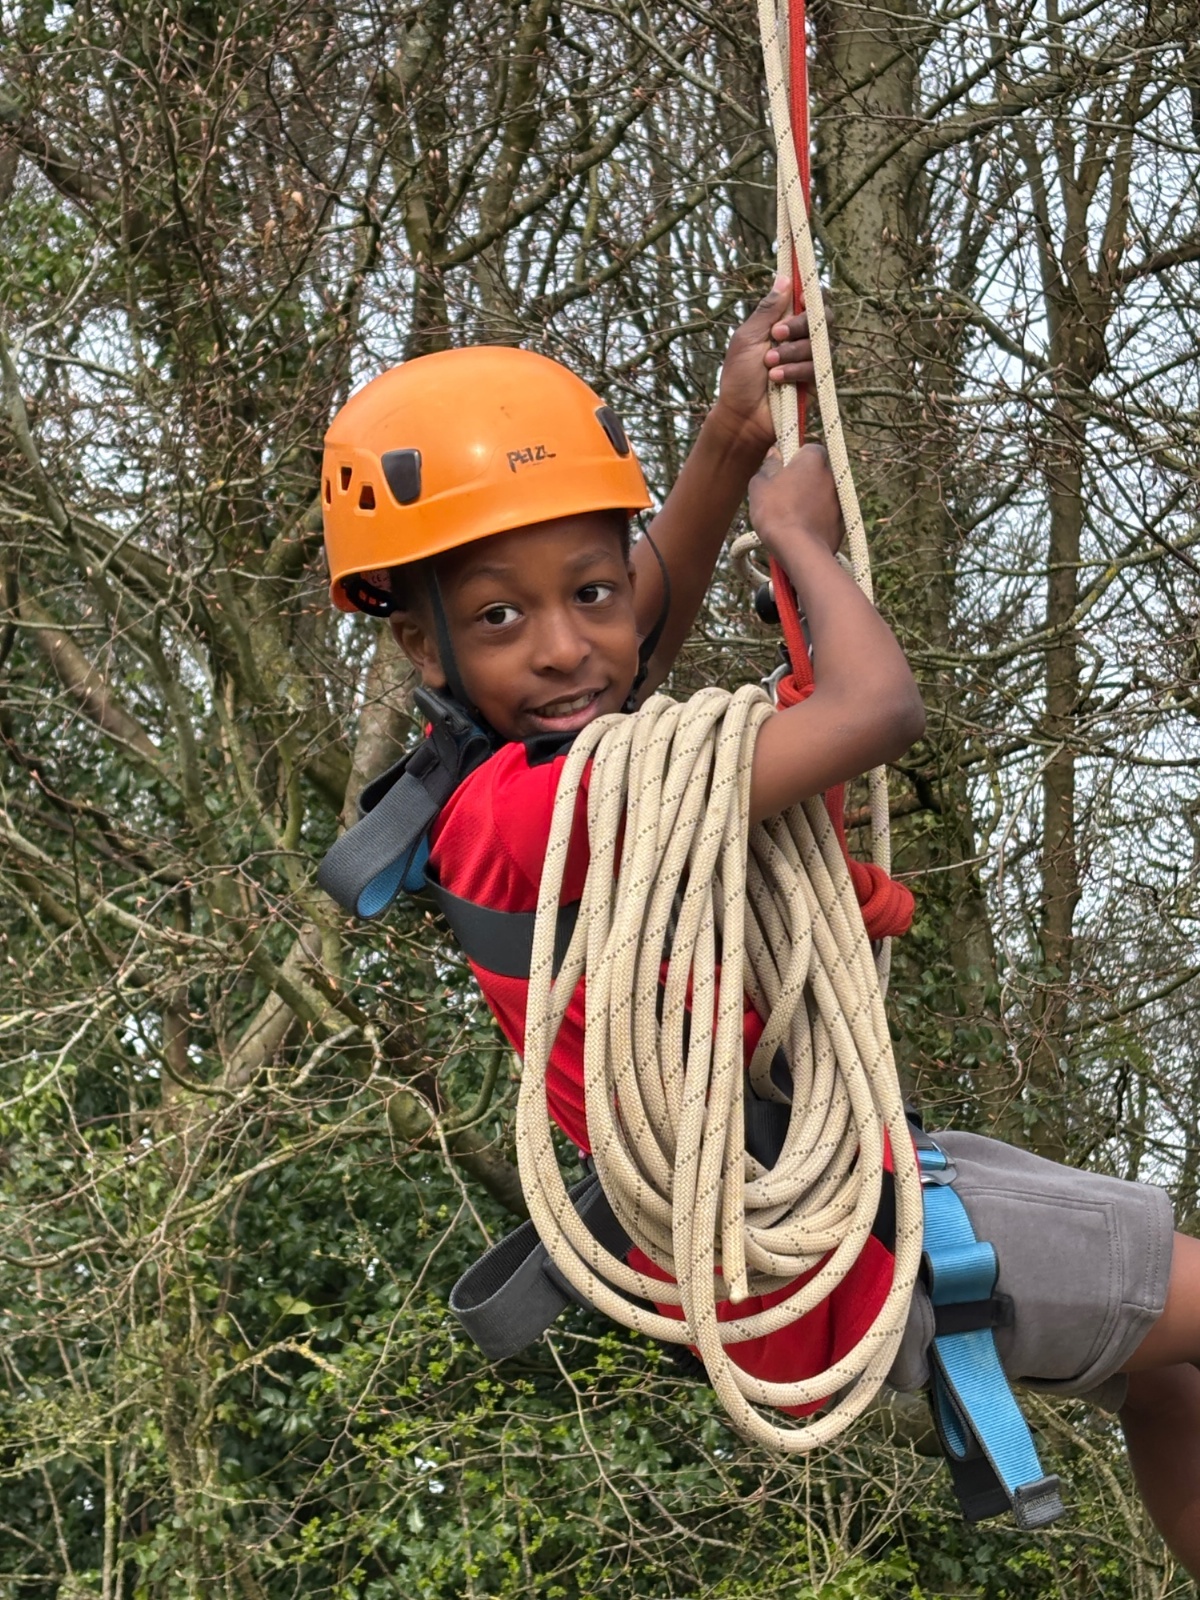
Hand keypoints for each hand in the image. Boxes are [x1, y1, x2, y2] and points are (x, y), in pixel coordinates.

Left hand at [711, 275, 822, 454]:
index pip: (810, 300)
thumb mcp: (747, 338)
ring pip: (820, 342)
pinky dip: (795, 370)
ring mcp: (811, 359)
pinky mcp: (816, 381)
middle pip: (823, 316)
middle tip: (776, 334)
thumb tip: (784, 277)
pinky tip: (777, 378)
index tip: (802, 296)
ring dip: (791, 351)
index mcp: (784, 323)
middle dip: (800, 323)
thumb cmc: (739, 377)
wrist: (741, 416)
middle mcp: (801, 338)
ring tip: (768, 364)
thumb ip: (767, 310)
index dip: (811, 293)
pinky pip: (817, 367)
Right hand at [748, 444, 843, 557]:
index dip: (795, 459)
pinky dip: (818, 518)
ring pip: (823, 493)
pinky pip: (828, 514)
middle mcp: (832, 473)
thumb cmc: (776, 512)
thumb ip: (768, 465)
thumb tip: (774, 454)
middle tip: (784, 495)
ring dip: (811, 499)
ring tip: (791, 517)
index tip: (782, 472)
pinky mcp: (844, 520)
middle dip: (804, 480)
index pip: (808, 448)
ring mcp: (840, 497)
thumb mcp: (760, 485)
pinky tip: (802, 530)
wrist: (800, 549)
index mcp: (814, 457)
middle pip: (817, 472)